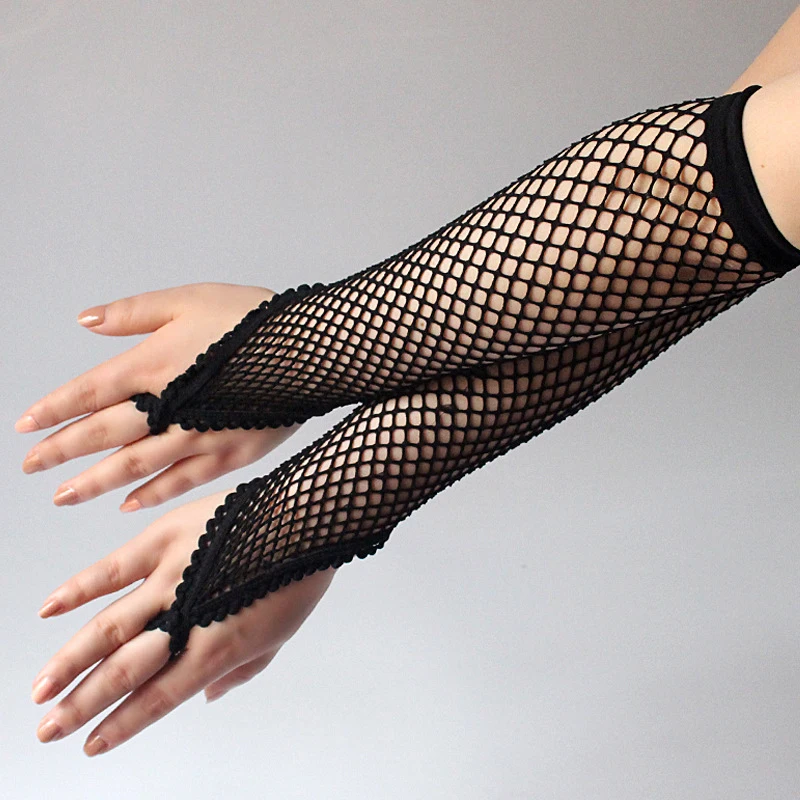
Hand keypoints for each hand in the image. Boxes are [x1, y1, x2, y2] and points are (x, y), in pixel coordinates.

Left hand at [15, 283, 300, 510]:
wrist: (312, 349)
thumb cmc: (252, 320)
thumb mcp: (188, 299)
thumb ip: (133, 312)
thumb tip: (85, 321)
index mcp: (154, 365)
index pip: (89, 393)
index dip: (54, 411)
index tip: (24, 428)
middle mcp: (169, 407)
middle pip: (104, 435)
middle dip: (63, 451)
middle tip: (32, 468)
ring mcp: (200, 436)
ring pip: (136, 465)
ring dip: (96, 481)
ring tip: (63, 495)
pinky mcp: (230, 453)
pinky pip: (182, 480)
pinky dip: (153, 494)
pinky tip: (128, 505)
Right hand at [31, 489, 336, 754]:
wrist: (312, 516)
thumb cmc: (300, 576)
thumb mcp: (279, 634)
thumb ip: (241, 670)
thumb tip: (206, 695)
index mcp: (218, 647)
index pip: (158, 698)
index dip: (122, 725)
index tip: (92, 744)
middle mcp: (188, 617)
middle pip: (124, 671)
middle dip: (82, 704)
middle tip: (48, 730)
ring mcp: (174, 576)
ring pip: (109, 626)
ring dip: (70, 661)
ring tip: (40, 690)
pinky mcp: (168, 537)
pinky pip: (115, 566)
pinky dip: (81, 588)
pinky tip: (49, 609)